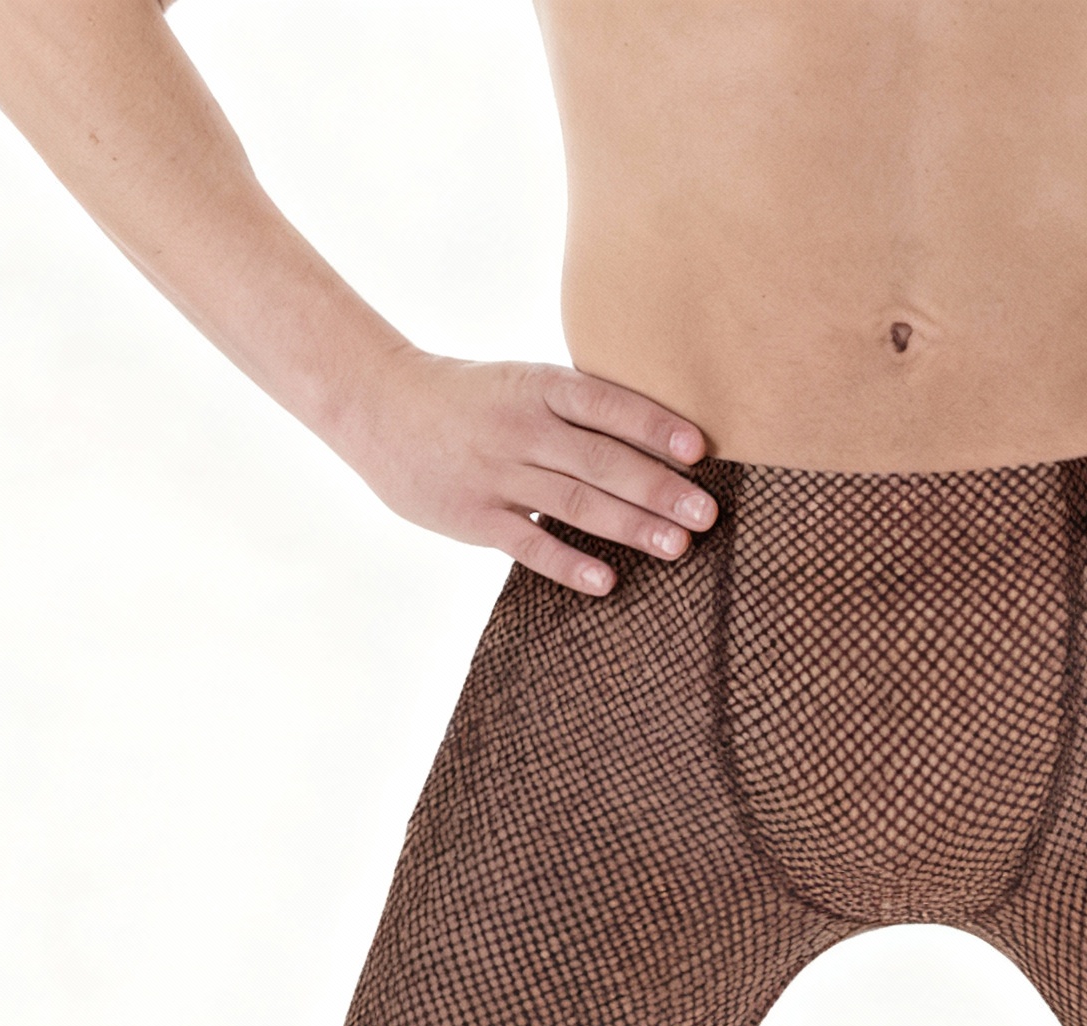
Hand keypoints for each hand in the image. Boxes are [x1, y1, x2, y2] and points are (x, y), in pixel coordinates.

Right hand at [336, 350, 717, 593]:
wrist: (379, 405)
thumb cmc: (472, 399)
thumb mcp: (521, 383)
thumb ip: (576, 409)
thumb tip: (656, 440)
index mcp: (537, 386)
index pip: (605, 403)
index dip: (653, 426)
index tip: (698, 450)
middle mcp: (521, 428)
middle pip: (600, 460)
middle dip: (658, 488)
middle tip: (707, 515)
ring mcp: (497, 474)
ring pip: (573, 504)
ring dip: (629, 527)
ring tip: (677, 548)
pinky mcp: (475, 517)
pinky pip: (529, 545)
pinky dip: (569, 564)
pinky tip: (607, 581)